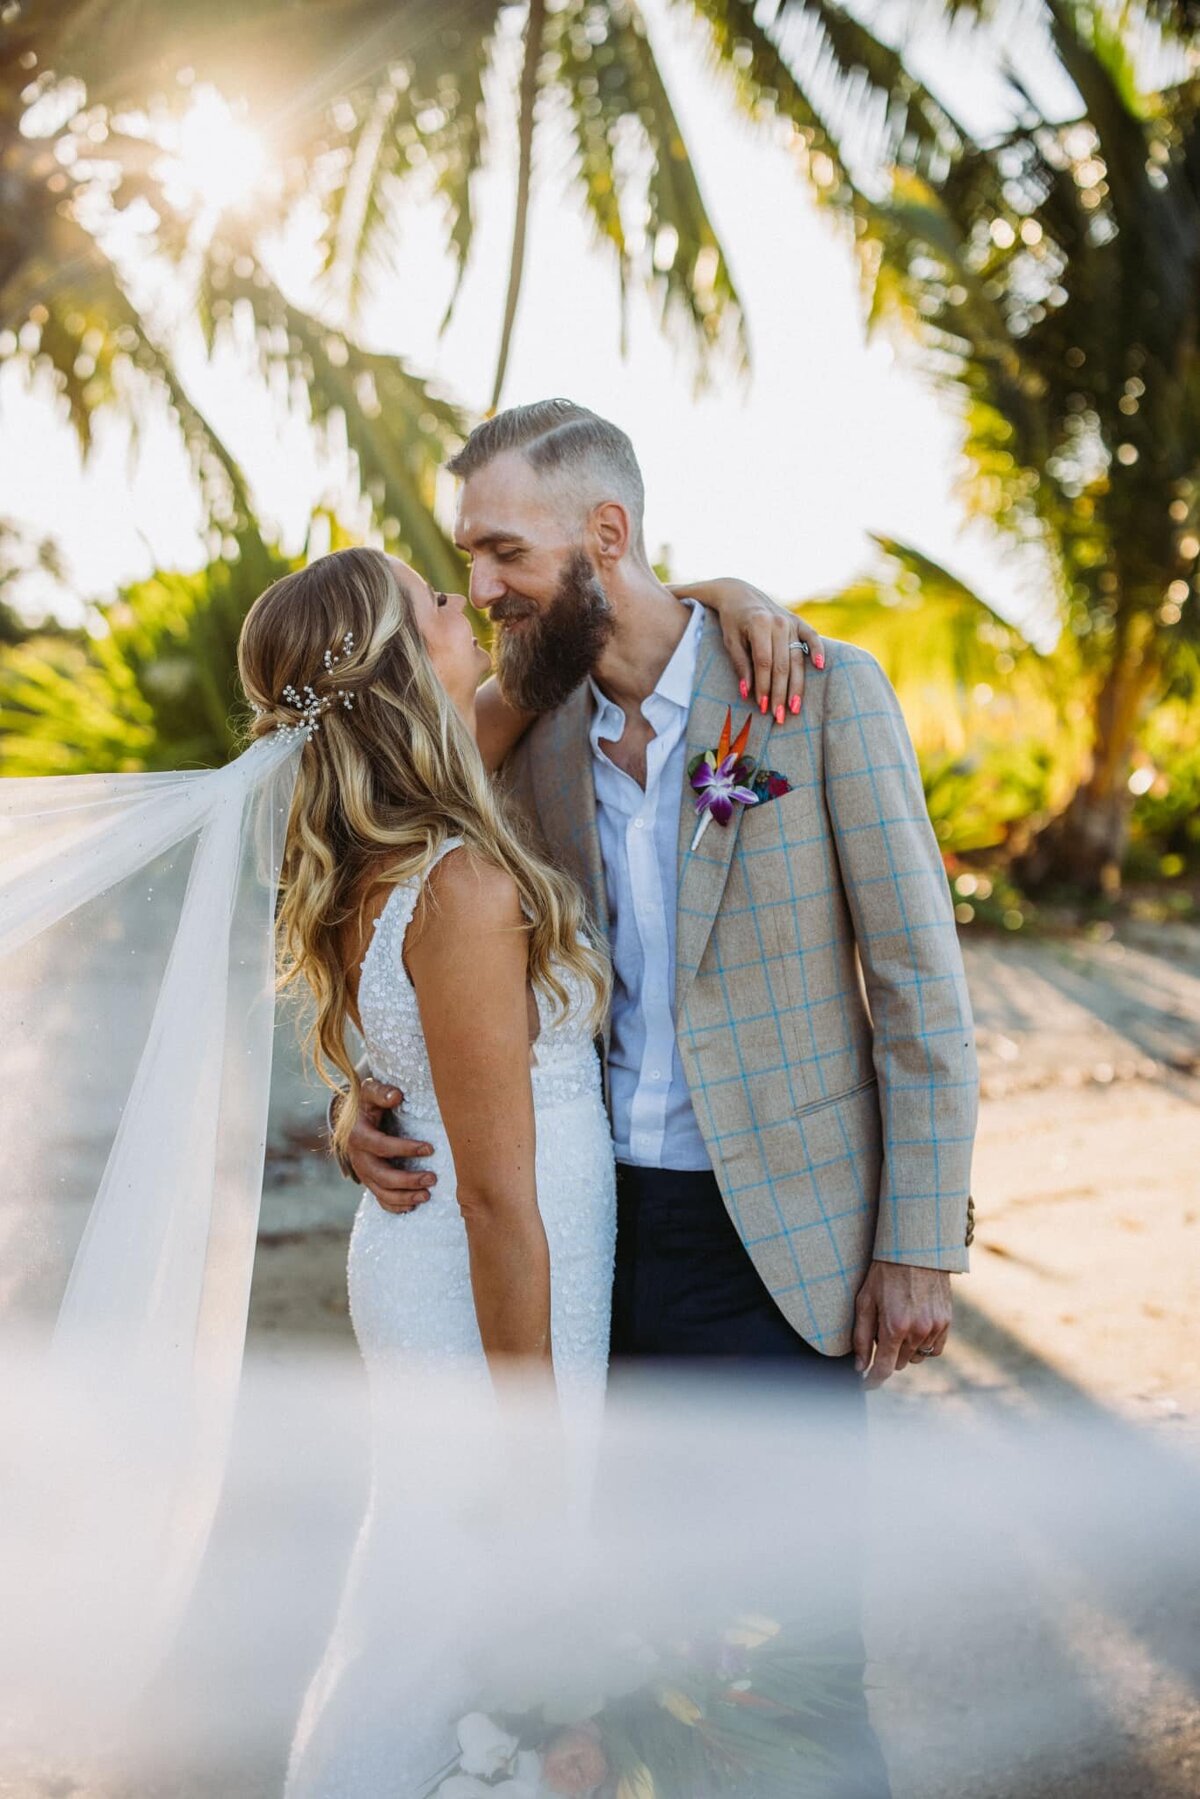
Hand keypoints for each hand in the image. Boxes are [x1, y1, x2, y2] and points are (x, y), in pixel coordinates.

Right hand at [345, 1076, 436, 1214]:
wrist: (352, 1119)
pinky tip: (413, 1206)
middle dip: (407, 1180)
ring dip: (404, 1197)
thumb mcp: (370, 1092)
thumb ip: (381, 1092)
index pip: (382, 1146)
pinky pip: (379, 1199)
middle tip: (432, 1179)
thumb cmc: (368, 1103)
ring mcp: (363, 1172)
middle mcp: (359, 1158)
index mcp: (359, 1136)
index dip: (405, 1149)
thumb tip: (396, 1095)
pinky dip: (395, 1206)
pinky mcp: (369, 1181)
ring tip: (427, 1195)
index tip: (430, 1148)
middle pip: (381, 1176)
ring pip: (381, 1192)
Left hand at [667, 577, 824, 722]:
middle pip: (782, 665)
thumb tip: (746, 693)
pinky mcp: (799, 622)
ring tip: (794, 708)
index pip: (764, 663)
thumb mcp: (730, 641)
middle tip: (779, 717)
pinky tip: (819, 667)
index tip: (763, 708)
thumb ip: (740, 665)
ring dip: (797, 685)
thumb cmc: (732, 621)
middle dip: (781, 693)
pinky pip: (812, 637)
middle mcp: (778, 622)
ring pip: (797, 658)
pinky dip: (817, 651)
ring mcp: (791, 621)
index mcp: (759, 625)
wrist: (740, 594)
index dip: (764, 687)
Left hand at [852, 1260, 951, 1388]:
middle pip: (900, 1363)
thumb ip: (861, 1336)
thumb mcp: (865, 1301)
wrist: (915, 1250)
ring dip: (906, 1350)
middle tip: (881, 1333)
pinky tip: (915, 1330)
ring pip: (917, 1357)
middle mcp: (917, 1331)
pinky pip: (934, 1349)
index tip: (866, 1384)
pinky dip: (923, 1346)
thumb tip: (860, 1367)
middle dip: (888, 1355)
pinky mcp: (946, 1322)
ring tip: (898, 1325)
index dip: (873, 1380)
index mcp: (894, 1327)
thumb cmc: (884, 1273)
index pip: (884, 1368)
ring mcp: (934, 1327)